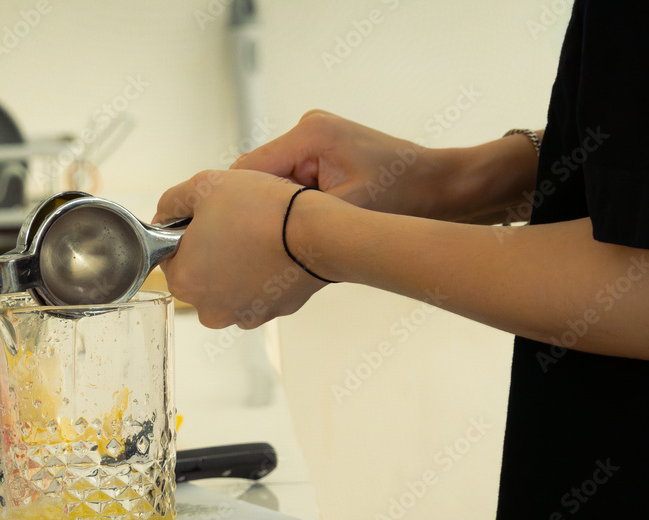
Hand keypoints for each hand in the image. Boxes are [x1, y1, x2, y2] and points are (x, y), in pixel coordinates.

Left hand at [153, 169, 334, 328]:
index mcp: (184, 281)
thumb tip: (164, 214)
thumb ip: (172, 201)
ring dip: (236, 263)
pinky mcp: (272, 313)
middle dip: (212, 249)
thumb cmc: (261, 210)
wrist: (317, 232)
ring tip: (257, 235)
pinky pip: (257, 292)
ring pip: (228, 284)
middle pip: (199, 273)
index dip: (187, 231)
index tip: (209, 217)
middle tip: (236, 222)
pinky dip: (261, 274)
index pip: (170, 254)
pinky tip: (274, 251)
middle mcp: (209, 308)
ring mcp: (242, 315)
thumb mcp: (205, 186)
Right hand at [234, 110, 442, 217]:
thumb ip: (296, 215)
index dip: (234, 202)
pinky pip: (292, 179)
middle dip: (258, 207)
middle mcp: (308, 128)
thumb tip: (249, 232)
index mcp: (310, 134)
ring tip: (287, 237)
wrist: (440, 187)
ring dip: (278, 208)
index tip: (226, 236)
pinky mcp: (322, 151)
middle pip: (258, 174)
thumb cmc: (402, 198)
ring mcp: (314, 137)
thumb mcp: (344, 211)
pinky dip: (294, 203)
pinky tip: (304, 225)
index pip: (249, 168)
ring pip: (273, 180)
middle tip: (256, 244)